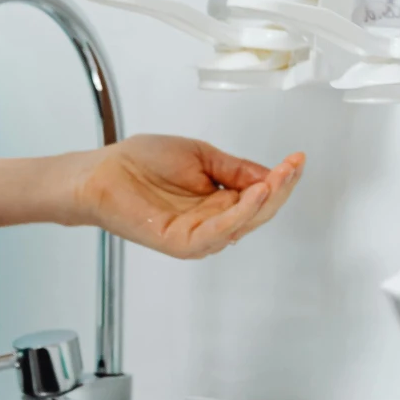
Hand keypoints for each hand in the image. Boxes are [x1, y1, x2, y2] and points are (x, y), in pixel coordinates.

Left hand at [67, 135, 304, 260]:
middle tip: (292, 167)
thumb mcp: (201, 157)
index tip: (296, 160)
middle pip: (257, 212)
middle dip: (279, 189)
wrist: (103, 171)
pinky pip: (217, 232)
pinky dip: (239, 215)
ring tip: (279, 178)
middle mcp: (212, 221)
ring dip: (265, 202)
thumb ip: (235, 169)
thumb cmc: (142, 161)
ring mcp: (198, 234)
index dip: (280, 179)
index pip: (259, 196)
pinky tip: (255, 194)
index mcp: (218, 202)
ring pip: (243, 224)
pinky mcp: (182, 242)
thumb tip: (271, 175)